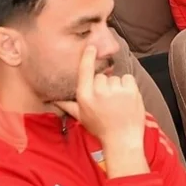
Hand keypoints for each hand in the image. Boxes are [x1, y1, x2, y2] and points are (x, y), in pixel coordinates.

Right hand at [53, 45, 147, 177]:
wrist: (122, 139)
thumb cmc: (101, 128)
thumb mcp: (81, 117)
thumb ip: (68, 105)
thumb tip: (53, 99)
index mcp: (85, 96)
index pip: (84, 71)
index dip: (87, 57)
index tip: (91, 46)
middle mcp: (98, 92)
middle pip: (101, 76)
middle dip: (105, 85)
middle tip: (108, 101)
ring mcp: (115, 90)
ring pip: (115, 78)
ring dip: (117, 87)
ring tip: (118, 103)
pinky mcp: (131, 91)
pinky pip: (128, 78)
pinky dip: (129, 86)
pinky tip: (127, 98)